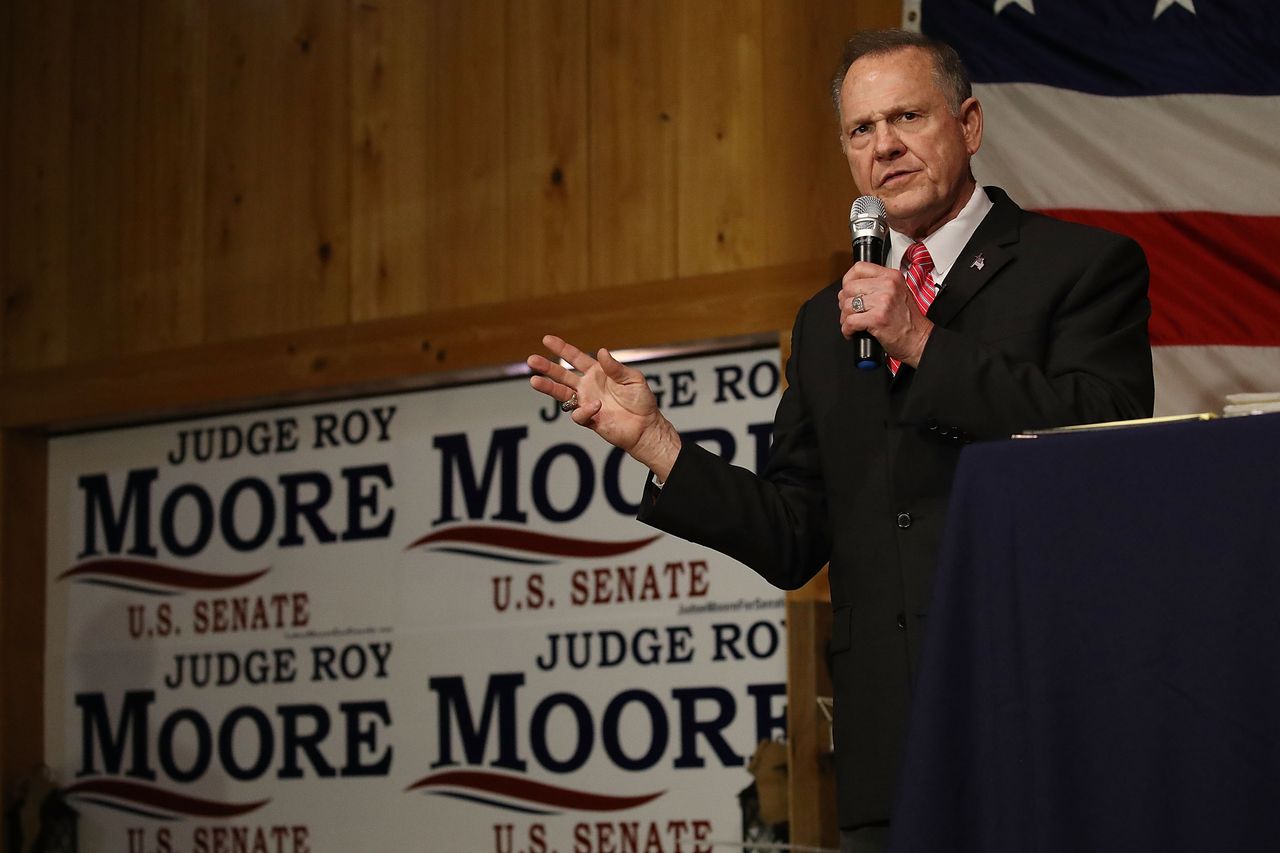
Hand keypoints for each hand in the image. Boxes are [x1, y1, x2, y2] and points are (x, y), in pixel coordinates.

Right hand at [527, 335, 681, 480]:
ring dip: (548, 387)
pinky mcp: (589, 419)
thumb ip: (615, 367)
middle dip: (547, 367)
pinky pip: (579, 414)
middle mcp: (588, 386)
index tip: (547, 339)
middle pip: (562, 375)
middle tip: (532, 360)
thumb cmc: (641, 400)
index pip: (576, 358)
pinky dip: (584, 410)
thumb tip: (601, 351)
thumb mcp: (633, 378)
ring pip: (561, 394)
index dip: (562, 349)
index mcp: (598, 372)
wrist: (646, 426)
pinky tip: (596, 406)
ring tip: (534, 381)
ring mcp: (586, 402)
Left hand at [838, 262, 933, 367]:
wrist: (919, 340)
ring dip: (845, 318)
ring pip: (847, 305)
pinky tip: (853, 332)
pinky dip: (847, 330)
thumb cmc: (908, 321)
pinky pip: (849, 321)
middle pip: (849, 287)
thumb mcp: (898, 293)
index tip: (847, 291)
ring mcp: (883, 301)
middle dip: (844, 302)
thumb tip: (852, 287)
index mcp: (892, 276)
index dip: (848, 280)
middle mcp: (888, 286)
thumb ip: (878, 285)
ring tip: (853, 324)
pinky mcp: (877, 318)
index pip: (859, 268)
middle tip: (850, 312)